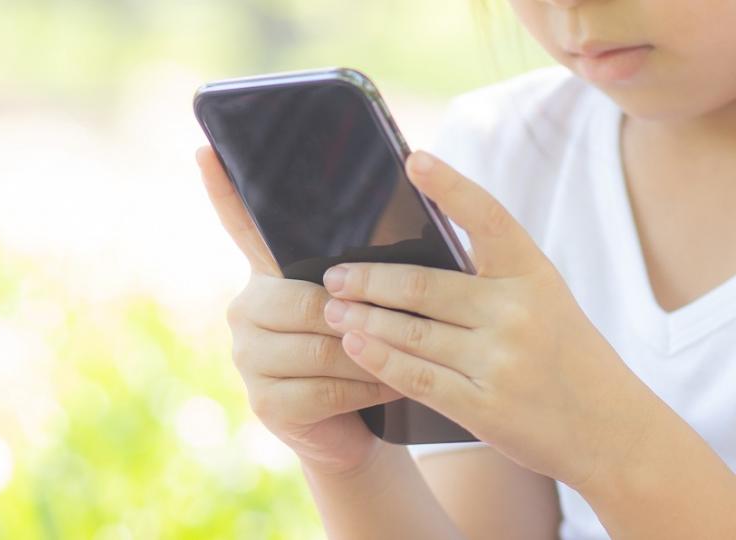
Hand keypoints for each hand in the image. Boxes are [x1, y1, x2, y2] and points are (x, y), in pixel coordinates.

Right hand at [196, 145, 402, 475]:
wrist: (349, 424)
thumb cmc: (357, 352)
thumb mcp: (356, 306)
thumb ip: (356, 272)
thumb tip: (390, 225)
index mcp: (266, 277)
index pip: (241, 228)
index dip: (222, 190)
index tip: (204, 148)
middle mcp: (245, 310)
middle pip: (304, 300)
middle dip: (357, 316)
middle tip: (400, 321)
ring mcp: (248, 357)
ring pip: (322, 346)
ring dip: (372, 353)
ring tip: (408, 355)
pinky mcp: (265, 401)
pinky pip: (327, 387)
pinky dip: (368, 387)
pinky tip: (391, 385)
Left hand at [320, 150, 661, 489]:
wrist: (616, 433)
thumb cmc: (566, 357)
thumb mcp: (544, 303)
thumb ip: (490, 279)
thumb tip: (408, 259)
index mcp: (535, 275)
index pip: (490, 219)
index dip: (451, 186)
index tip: (414, 158)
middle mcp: (519, 312)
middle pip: (423, 286)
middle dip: (369, 280)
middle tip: (333, 276)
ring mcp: (501, 361)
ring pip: (411, 332)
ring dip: (362, 319)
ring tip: (332, 311)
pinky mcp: (485, 407)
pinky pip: (416, 377)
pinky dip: (378, 359)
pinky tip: (353, 346)